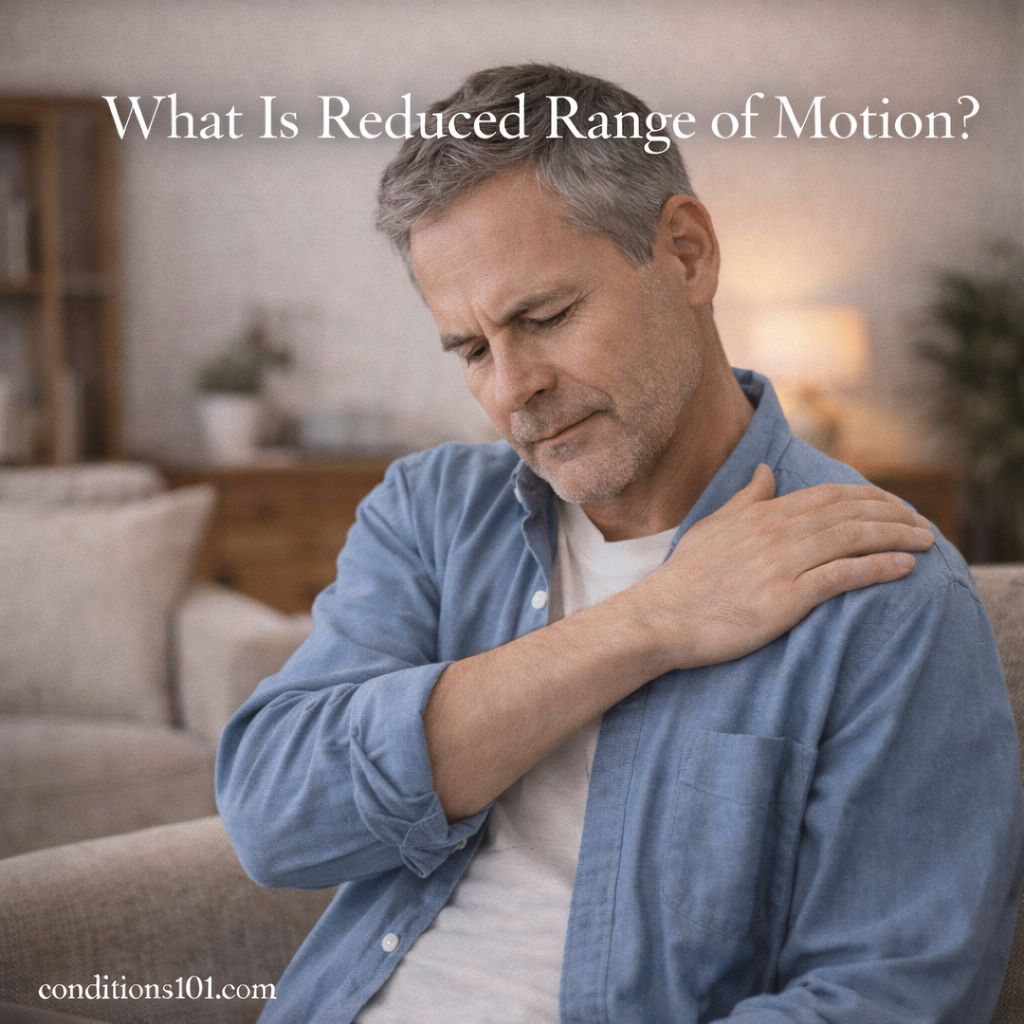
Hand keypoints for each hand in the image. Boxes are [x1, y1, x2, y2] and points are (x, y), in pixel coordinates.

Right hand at [634, 464, 935, 671]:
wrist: (663, 617)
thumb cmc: (686, 577)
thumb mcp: (714, 526)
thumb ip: (746, 498)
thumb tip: (763, 471)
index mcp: (762, 515)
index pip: (828, 496)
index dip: (868, 497)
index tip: (895, 506)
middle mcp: (776, 532)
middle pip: (849, 513)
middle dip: (893, 514)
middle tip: (922, 524)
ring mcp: (782, 564)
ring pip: (852, 539)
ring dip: (896, 536)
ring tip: (926, 541)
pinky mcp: (786, 598)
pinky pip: (843, 576)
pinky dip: (878, 568)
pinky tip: (904, 567)